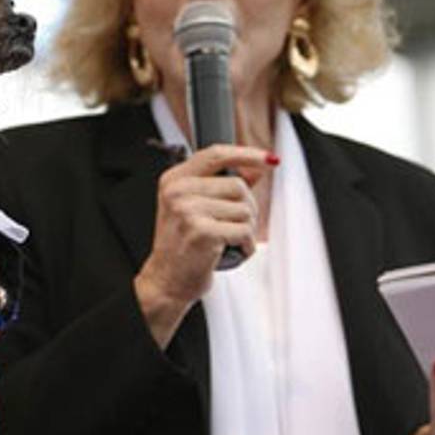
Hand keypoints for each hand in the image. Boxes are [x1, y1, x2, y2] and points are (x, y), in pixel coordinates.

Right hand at [134, 144, 276, 348]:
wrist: (166, 280)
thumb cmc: (182, 245)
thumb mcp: (192, 208)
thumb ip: (220, 186)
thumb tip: (256, 169)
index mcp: (174, 180)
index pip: (215, 154)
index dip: (246, 154)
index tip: (268, 158)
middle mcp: (177, 192)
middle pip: (238, 185)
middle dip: (247, 208)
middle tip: (234, 226)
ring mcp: (188, 211)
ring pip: (245, 209)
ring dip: (246, 229)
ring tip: (229, 241)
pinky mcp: (202, 231)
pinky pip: (244, 231)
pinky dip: (246, 245)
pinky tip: (232, 252)